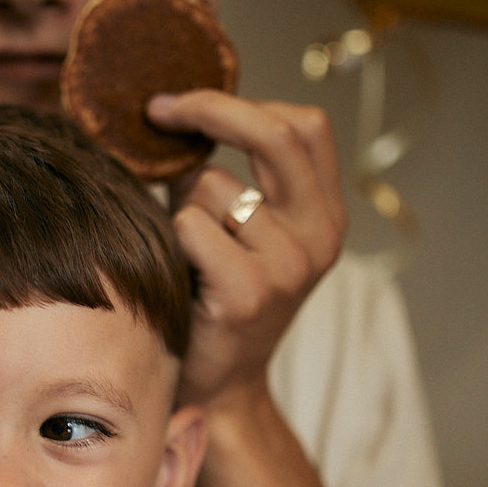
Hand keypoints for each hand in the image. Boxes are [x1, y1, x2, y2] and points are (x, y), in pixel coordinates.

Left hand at [147, 91, 345, 405]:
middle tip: (160, 110)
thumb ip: (233, 176)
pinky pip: (192, 226)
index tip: (191, 103)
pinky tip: (181, 272)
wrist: (219, 385)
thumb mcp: (245, 232)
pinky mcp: (249, 293)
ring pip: (214, 184)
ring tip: (187, 251)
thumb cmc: (216, 298)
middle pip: (274, 134)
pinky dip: (173, 239)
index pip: (306, 126)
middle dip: (210, 109)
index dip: (247, 101)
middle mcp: (320, 237)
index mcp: (326, 216)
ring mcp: (289, 266)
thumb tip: (180, 114)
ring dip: (182, 206)